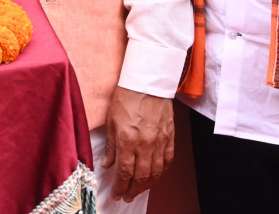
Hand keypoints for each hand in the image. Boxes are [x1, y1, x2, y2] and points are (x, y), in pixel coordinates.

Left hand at [103, 87, 174, 201]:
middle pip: (141, 177)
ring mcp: (159, 141)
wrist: (147, 81)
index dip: (120, 187)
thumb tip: (108, 164)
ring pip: (155, 172)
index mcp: (127, 140)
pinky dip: (161, 172)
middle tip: (127, 196)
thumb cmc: (127, 96)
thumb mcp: (111, 120)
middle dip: (132, 190)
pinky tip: (155, 176)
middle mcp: (145, 143)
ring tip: (139, 190)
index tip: (116, 193)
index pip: (124, 172)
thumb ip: (111, 145)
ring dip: (147, 185)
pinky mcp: (170, 137)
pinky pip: (167, 161)